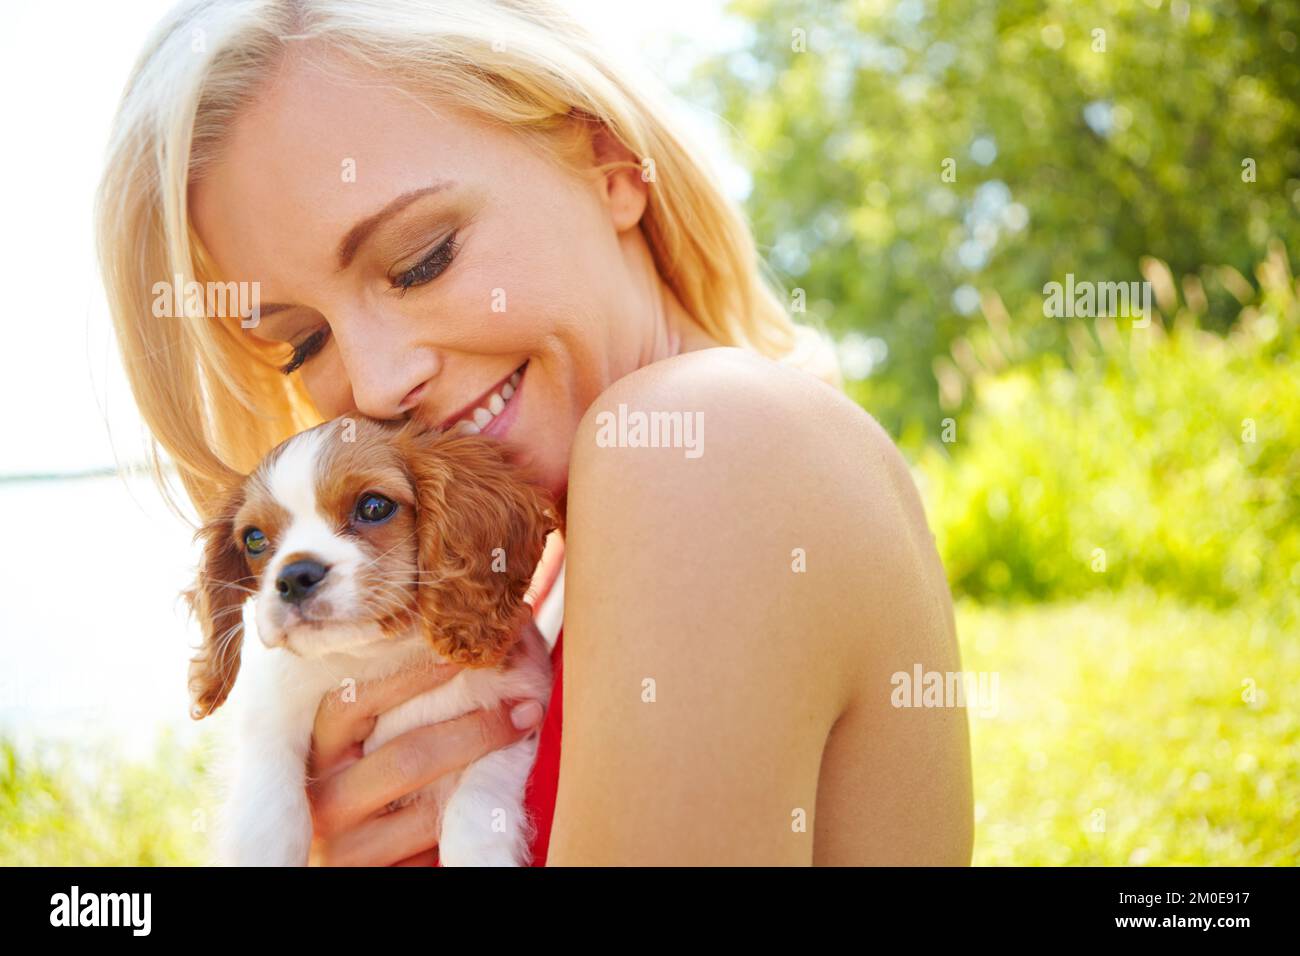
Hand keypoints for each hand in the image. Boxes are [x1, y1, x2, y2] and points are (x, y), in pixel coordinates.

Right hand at [304, 624, 548, 865]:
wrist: (358, 865)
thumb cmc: (371, 795)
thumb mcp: (367, 753)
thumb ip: (398, 718)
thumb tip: (469, 659)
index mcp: (315, 752)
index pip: (351, 702)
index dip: (408, 677)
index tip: (462, 655)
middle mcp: (321, 799)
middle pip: (408, 757)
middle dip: (477, 731)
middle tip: (525, 710)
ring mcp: (345, 847)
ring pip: (430, 811)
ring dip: (483, 783)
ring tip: (517, 753)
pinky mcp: (374, 878)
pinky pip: (438, 849)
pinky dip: (468, 825)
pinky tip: (492, 803)